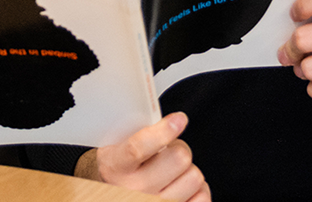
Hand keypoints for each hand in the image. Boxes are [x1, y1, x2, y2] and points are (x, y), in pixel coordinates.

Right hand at [74, 113, 208, 200]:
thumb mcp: (115, 148)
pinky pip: (203, 197)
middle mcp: (135, 190)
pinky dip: (198, 189)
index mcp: (115, 167)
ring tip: (174, 169)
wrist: (109, 200)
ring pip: (194, 177)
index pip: (138, 148)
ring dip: (188, 169)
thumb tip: (172, 121)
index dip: (162, 131)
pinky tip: (183, 185)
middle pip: (178, 159)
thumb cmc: (118, 167)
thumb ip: (137, 134)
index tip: (179, 119)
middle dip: (179, 147)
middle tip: (170, 148)